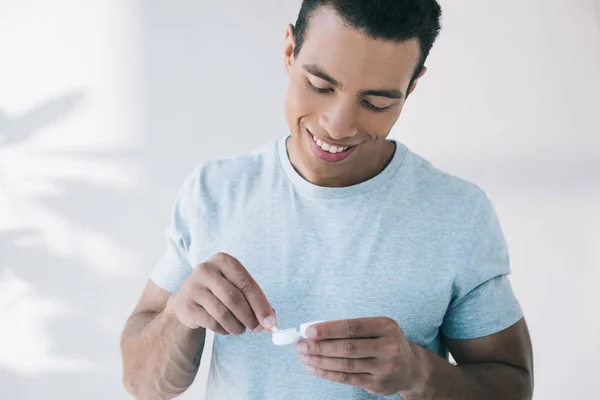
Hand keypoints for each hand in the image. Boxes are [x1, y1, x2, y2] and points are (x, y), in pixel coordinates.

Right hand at [166, 252, 275, 334]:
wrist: (186, 300)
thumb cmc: (219, 293)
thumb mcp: (237, 289)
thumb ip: (255, 303)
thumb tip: (271, 323)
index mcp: (223, 260)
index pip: (246, 283)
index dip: (261, 304)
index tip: (271, 322)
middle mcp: (206, 269)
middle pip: (235, 298)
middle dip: (250, 317)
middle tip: (257, 329)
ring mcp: (193, 287)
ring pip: (223, 313)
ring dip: (237, 326)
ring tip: (240, 329)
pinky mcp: (186, 305)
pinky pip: (212, 323)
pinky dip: (224, 330)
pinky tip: (225, 328)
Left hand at [296, 317, 417, 395]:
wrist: (410, 367)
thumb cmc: (385, 342)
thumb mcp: (376, 328)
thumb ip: (350, 329)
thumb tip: (315, 331)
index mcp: (386, 327)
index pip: (353, 327)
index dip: (329, 329)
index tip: (309, 330)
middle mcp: (389, 347)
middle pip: (348, 348)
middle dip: (321, 346)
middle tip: (301, 344)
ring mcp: (385, 368)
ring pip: (346, 365)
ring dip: (320, 361)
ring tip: (304, 356)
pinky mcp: (378, 384)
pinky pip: (347, 379)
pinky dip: (328, 373)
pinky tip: (314, 367)